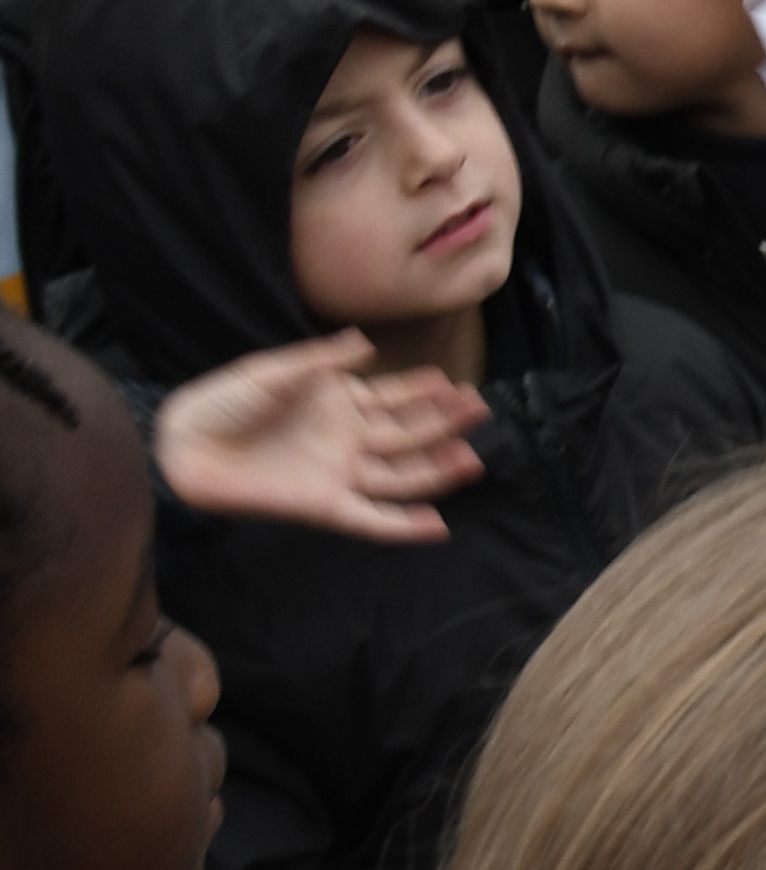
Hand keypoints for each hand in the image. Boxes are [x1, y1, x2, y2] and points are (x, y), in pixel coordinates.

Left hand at [155, 334, 488, 545]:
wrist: (182, 445)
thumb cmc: (223, 402)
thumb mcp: (273, 370)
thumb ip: (322, 359)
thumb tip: (367, 344)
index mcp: (338, 401)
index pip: (394, 397)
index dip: (425, 392)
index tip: (457, 384)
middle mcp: (347, 438)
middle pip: (407, 434)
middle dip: (443, 424)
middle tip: (479, 413)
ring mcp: (338, 473)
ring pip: (400, 474)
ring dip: (435, 469)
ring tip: (471, 461)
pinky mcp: (322, 506)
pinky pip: (370, 519)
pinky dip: (402, 526)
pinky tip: (436, 526)